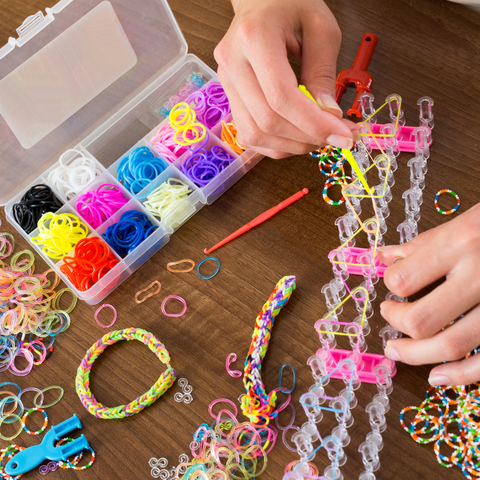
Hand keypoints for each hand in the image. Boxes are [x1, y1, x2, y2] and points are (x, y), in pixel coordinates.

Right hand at [214, 0, 358, 158]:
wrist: (262, 0)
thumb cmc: (291, 5)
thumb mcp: (321, 29)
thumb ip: (323, 74)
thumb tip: (329, 117)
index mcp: (254, 38)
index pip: (281, 97)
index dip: (314, 124)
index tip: (343, 136)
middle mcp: (232, 63)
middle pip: (267, 121)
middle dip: (307, 137)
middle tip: (337, 138)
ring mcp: (227, 83)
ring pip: (255, 134)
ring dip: (292, 145)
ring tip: (319, 137)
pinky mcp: (230, 97)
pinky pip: (250, 135)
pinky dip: (277, 145)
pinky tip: (298, 137)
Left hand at [378, 203, 479, 385]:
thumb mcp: (465, 221)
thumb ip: (423, 244)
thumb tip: (383, 257)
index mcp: (462, 243)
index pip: (403, 279)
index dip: (390, 285)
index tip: (393, 286)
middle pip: (420, 319)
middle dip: (396, 322)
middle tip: (389, 315)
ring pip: (451, 345)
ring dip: (415, 354)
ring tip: (397, 351)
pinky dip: (460, 375)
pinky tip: (437, 375)